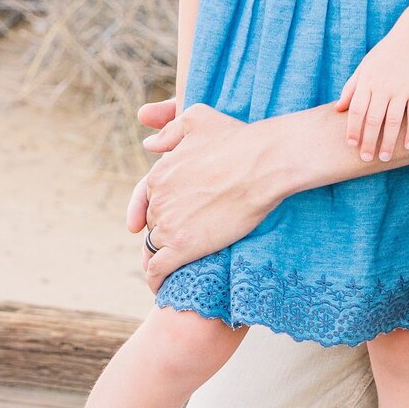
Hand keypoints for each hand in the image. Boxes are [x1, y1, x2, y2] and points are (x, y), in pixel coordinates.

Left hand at [129, 98, 278, 293]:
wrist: (262, 164)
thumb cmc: (237, 139)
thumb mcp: (198, 119)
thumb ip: (170, 130)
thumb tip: (148, 143)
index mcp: (158, 174)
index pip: (145, 199)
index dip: (148, 212)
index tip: (148, 224)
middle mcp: (157, 200)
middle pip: (152, 224)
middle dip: (162, 232)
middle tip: (177, 243)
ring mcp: (168, 225)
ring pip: (153, 249)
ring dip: (159, 258)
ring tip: (169, 271)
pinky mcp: (182, 247)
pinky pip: (157, 270)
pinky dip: (156, 281)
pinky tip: (160, 288)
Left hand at [334, 29, 408, 163]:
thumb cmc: (387, 52)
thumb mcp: (365, 66)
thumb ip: (351, 87)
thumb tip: (337, 109)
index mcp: (367, 81)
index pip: (356, 111)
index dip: (353, 129)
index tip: (352, 145)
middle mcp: (382, 86)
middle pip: (373, 120)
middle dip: (368, 142)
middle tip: (366, 158)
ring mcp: (401, 88)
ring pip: (392, 121)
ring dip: (388, 142)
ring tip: (384, 157)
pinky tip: (408, 145)